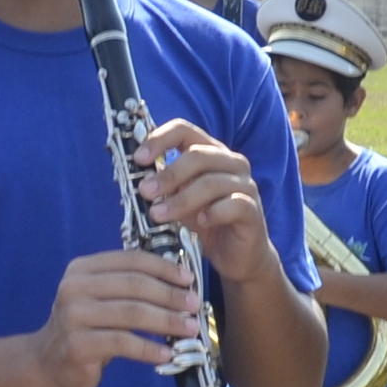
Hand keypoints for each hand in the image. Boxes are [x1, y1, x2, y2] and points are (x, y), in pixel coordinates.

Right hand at [31, 248, 204, 386]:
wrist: (47, 364)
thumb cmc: (85, 330)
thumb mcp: (100, 299)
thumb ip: (128, 287)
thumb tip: (179, 284)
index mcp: (82, 269)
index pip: (130, 260)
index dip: (163, 267)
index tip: (188, 279)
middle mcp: (75, 288)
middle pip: (134, 285)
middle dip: (170, 295)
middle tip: (194, 305)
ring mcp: (74, 316)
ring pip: (132, 313)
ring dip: (166, 321)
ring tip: (189, 329)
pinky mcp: (78, 345)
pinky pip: (124, 343)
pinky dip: (149, 349)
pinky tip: (166, 354)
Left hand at [130, 118, 277, 281]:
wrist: (236, 256)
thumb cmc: (205, 222)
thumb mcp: (178, 199)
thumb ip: (162, 184)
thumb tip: (133, 174)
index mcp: (211, 152)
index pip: (184, 130)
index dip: (159, 139)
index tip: (139, 158)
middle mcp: (231, 162)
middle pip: (198, 155)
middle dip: (168, 174)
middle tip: (145, 192)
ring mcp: (246, 185)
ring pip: (212, 182)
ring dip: (181, 199)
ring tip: (159, 215)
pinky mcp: (253, 210)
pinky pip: (233, 205)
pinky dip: (213, 212)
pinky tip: (199, 223)